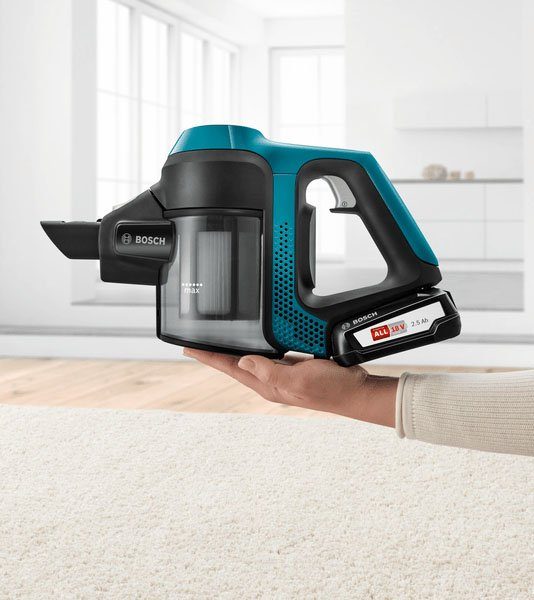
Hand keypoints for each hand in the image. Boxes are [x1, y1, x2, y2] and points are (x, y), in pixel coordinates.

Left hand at [183, 349, 396, 426]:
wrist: (355, 391)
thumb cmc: (331, 389)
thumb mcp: (298, 379)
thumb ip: (270, 371)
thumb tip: (242, 362)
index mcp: (268, 385)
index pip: (230, 368)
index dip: (208, 357)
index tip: (188, 348)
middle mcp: (271, 381)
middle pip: (235, 365)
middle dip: (215, 354)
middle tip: (197, 344)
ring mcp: (282, 376)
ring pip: (251, 360)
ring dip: (233, 351)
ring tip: (218, 343)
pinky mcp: (294, 368)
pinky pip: (269, 356)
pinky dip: (257, 348)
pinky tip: (256, 342)